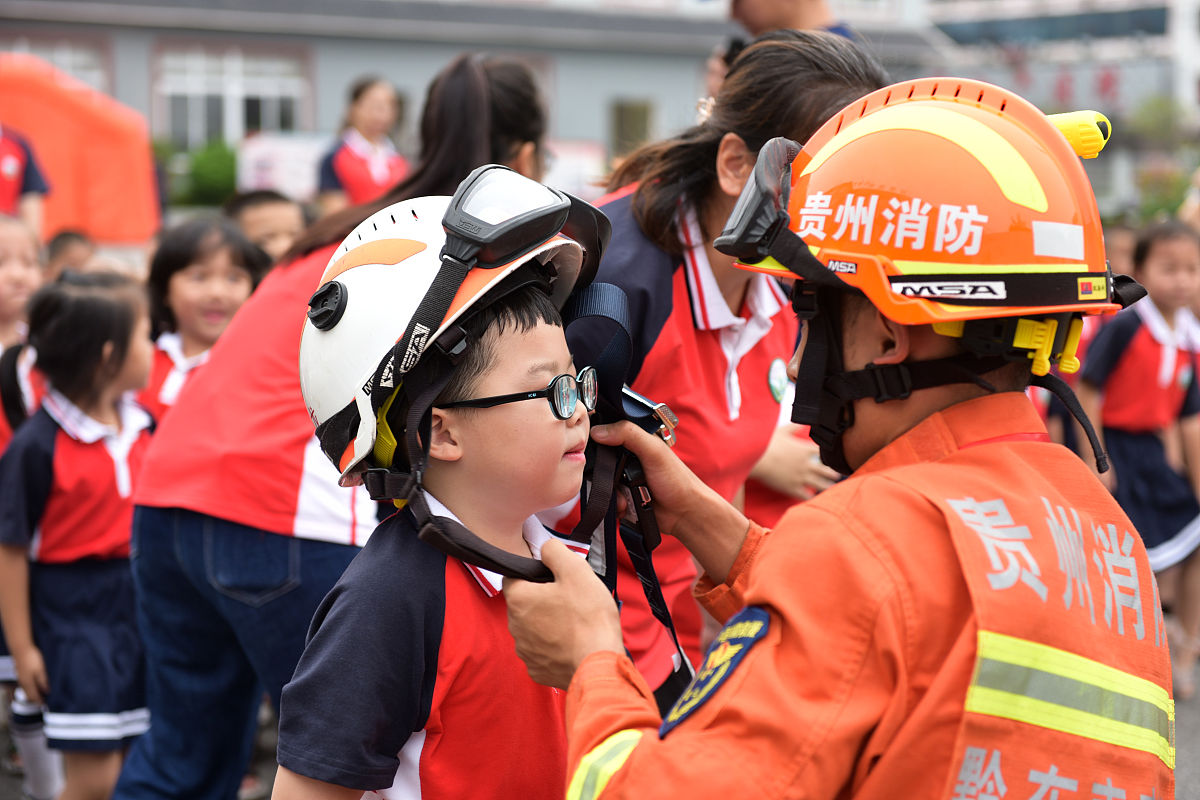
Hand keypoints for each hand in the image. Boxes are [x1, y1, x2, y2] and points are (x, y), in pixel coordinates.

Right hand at [14, 646, 47, 705]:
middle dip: (36, 699)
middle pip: (29, 695)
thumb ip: (43, 681)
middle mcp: (23, 683)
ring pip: (27, 690)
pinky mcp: (21, 674)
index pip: (34, 696)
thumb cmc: (32, 659)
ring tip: (42, 694)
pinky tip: (36, 685)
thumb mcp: (40, 670)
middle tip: (45, 701)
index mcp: (28, 683)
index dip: (40, 701)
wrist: (21, 649)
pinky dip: (31, 688)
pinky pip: (26, 685)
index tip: (46, 705)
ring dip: (33, 694)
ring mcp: (21, 678)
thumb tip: (46, 691)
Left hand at [504, 539, 623, 688]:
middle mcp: (514, 626)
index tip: (552, 579)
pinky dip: (551, 647)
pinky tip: (570, 643)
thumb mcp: (576, 570)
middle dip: (541, 600)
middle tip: (568, 600)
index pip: (513, 578)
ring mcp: (524, 651)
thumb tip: (544, 548)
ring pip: (531, 628)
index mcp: (519, 599)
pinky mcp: (536, 670)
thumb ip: (554, 551)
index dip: (532, 574)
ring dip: (546, 624)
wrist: (599, 663)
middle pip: (523, 604)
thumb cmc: (588, 616)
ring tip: (572, 623)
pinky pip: (540, 651)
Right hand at [592, 421, 723, 536]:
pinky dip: (614, 504)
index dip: (599, 441)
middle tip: (618, 479)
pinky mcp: (623, 497)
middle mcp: (628, 458)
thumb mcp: (654, 451)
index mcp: (636, 441)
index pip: (608, 434)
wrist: (684, 513)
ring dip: (611, 492)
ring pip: (602, 482)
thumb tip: (598, 431)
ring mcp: (625, 478)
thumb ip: (628, 434)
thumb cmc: (676, 480)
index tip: (597, 450)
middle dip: (605, 474)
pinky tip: (626, 506)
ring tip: (626, 498)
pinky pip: (607, 499)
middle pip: (600, 461)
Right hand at [748, 425, 840, 498]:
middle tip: (837, 475)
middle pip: (827, 471)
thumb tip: (801, 421)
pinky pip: (806, 496)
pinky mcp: (792, 488)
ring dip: (827, 486)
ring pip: (821, 485)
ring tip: (831, 488)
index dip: (831, 456)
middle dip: (834, 473)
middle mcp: (807, 464)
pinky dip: (812, 497)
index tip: (835, 458)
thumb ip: (794, 427)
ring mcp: (801, 477)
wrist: (756, 458)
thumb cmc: (767, 443)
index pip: (825, 453)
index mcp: (805, 450)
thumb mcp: (782, 431)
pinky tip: (815, 498)